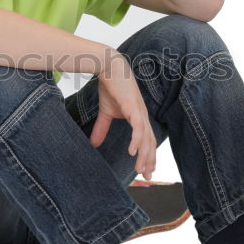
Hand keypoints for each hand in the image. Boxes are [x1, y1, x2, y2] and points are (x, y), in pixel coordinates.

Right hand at [89, 51, 156, 181]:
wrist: (108, 65)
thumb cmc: (110, 86)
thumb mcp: (106, 112)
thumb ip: (102, 128)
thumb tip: (93, 144)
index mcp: (138, 117)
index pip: (146, 140)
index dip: (147, 156)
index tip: (146, 171)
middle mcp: (142, 116)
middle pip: (150, 142)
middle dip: (149, 161)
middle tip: (147, 177)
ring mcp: (139, 111)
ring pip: (145, 138)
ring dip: (144, 155)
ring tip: (140, 170)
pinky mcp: (132, 106)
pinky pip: (137, 126)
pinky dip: (137, 140)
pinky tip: (132, 151)